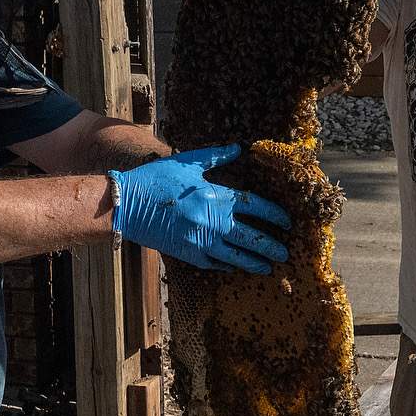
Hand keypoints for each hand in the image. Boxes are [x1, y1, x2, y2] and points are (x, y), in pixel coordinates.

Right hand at [109, 144, 291, 273]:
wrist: (127, 204)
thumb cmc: (156, 179)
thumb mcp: (187, 163)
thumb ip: (216, 157)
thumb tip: (239, 148)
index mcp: (216, 196)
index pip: (256, 207)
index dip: (275, 215)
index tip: (288, 222)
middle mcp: (213, 222)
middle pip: (253, 238)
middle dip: (272, 247)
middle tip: (285, 254)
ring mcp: (201, 241)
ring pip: (237, 257)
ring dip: (255, 263)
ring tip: (268, 267)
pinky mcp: (189, 255)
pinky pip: (216, 264)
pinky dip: (229, 266)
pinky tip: (237, 266)